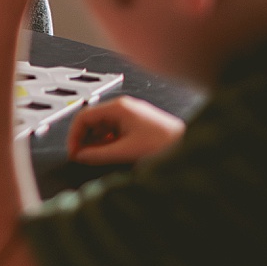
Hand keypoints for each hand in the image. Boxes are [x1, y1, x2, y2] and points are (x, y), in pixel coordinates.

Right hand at [67, 97, 185, 164]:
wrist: (192, 147)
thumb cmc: (166, 143)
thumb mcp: (125, 151)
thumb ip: (99, 154)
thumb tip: (81, 156)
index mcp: (119, 107)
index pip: (84, 116)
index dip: (74, 135)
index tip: (74, 151)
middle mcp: (124, 108)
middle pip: (92, 122)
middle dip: (86, 140)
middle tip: (83, 157)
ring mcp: (131, 115)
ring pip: (103, 128)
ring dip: (97, 143)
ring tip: (98, 158)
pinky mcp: (137, 124)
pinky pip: (114, 132)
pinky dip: (109, 143)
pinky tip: (112, 154)